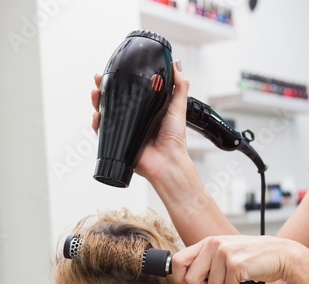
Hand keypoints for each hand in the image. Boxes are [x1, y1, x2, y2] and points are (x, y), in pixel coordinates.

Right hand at [91, 61, 191, 183]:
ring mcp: (125, 131)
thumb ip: (180, 86)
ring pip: (105, 114)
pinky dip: (97, 124)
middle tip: (97, 81)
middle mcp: (134, 119)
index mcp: (146, 109)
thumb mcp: (178, 107)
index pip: (128, 91)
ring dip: (97, 103)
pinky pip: (103, 133)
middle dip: (102, 89)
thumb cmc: (175, 138)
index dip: (119, 80)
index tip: (113, 70)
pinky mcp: (118, 143)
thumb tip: (176, 63)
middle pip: (112, 100)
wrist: (168, 161)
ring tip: (95, 94)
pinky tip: (97, 116)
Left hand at [171, 235, 289, 283]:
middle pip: (191, 280)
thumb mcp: (225, 253)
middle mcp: (213, 245)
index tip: (195, 282)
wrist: (281, 255)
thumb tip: (183, 278)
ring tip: (239, 278)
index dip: (181, 277)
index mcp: (207, 242)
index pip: (177, 261)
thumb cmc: (253, 258)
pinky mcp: (236, 265)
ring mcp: (224, 254)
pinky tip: (247, 281)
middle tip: (222, 283)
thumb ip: (205, 261)